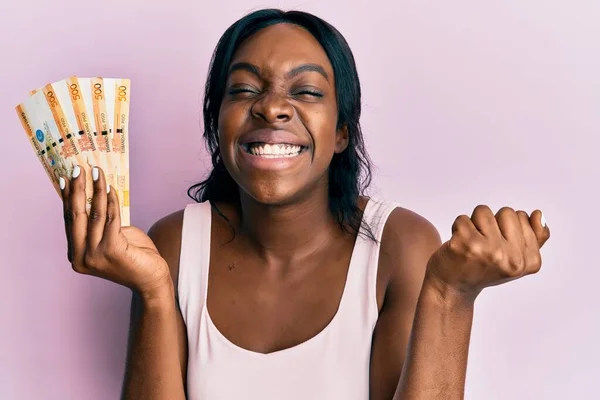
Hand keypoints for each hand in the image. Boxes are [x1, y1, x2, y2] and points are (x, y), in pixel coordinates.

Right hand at [60, 166, 170, 298]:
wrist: (151, 279)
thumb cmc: (133, 256)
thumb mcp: (112, 237)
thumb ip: (100, 222)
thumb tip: (95, 193)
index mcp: (76, 255)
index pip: (69, 221)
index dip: (67, 198)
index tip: (66, 178)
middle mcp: (80, 257)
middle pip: (76, 215)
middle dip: (78, 188)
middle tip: (79, 168)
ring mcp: (94, 256)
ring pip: (94, 214)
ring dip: (97, 189)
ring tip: (98, 172)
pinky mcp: (112, 250)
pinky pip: (111, 218)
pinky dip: (112, 200)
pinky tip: (112, 187)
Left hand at [425, 205, 550, 301]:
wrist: (453, 287)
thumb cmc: (483, 269)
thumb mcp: (515, 258)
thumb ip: (535, 238)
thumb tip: (538, 214)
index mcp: (530, 262)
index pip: (522, 217)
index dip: (506, 227)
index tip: (498, 247)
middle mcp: (512, 259)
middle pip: (506, 212)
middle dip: (492, 223)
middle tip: (483, 245)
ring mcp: (489, 252)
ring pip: (484, 211)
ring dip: (474, 223)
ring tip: (471, 243)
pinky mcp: (466, 245)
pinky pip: (463, 218)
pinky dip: (457, 227)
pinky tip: (458, 244)